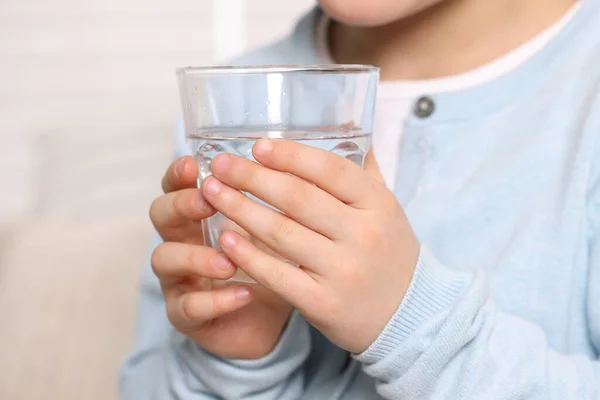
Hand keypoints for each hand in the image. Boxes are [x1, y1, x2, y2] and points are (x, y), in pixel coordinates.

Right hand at [149, 156, 292, 358]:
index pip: (177, 187)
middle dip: (181, 205)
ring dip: (197, 257)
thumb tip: (284, 169)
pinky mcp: (186, 316)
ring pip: (165, 260)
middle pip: (161, 215)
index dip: (179, 174)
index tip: (193, 164)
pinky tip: (244, 293)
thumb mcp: (269, 230)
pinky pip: (189, 307)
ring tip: (229, 262)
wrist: (271, 318)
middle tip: (206, 202)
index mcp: (198, 217)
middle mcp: (181, 242)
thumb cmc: (266, 264)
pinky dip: (217, 300)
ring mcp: (178, 280)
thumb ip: (266, 205)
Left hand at [201, 140, 419, 353]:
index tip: (257, 146)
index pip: (331, 170)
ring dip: (239, 209)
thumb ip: (365, 173)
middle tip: (220, 165)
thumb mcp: (388, 210)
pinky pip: (277, 275)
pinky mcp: (323, 303)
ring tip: (212, 193)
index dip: (290, 156)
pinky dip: (248, 255)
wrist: (409, 314)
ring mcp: (343, 270)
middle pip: (297, 198)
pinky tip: (225, 238)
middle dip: (251, 177)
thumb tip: (349, 129)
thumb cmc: (390, 254)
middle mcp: (362, 234)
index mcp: (378, 204)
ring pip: (281, 233)